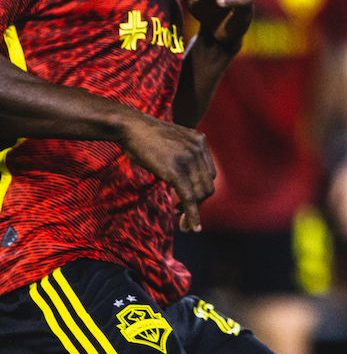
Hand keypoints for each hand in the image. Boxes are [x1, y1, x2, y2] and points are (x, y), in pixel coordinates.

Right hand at [119, 114, 215, 230]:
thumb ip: (182, 154)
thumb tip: (181, 176)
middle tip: (184, 216)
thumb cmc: (144, 135)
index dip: (201, 190)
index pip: (209, 173)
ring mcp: (189, 160)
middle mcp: (199, 149)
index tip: (187, 201)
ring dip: (193, 211)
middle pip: (207, 184)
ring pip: (200, 193)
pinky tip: (191, 226)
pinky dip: (192, 214)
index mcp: (200, 141)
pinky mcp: (176, 171)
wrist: (130, 126)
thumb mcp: (171, 141)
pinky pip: (189, 197)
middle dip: (199, 203)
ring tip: (182, 222)